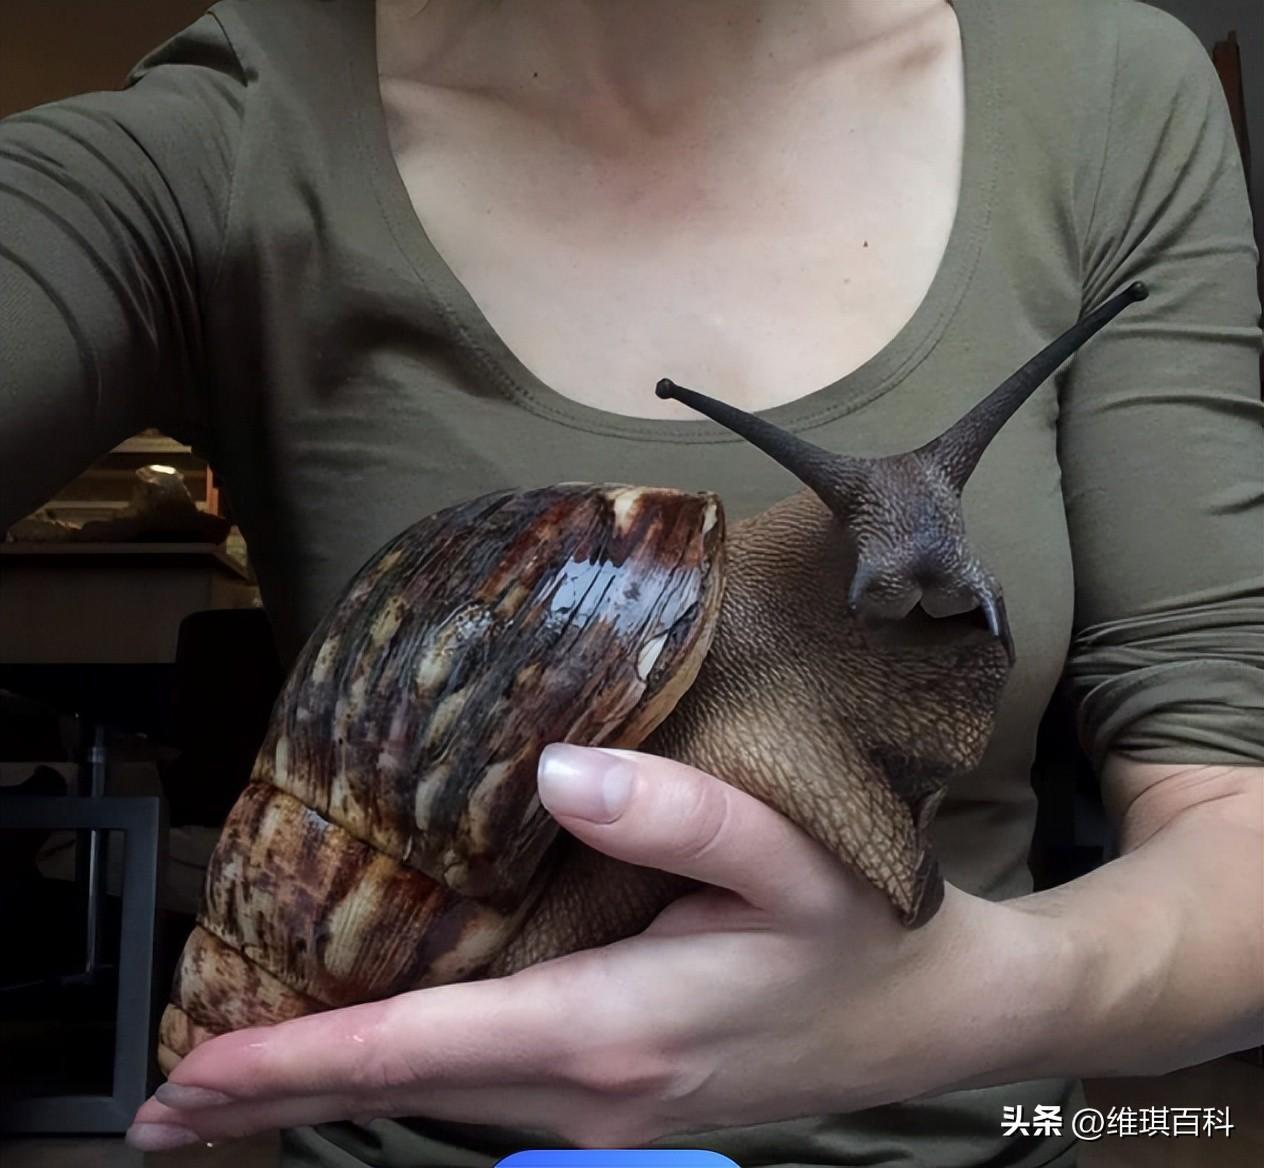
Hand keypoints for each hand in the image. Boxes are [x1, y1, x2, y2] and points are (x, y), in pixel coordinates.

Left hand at [127, 745, 1036, 1151]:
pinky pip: (481, 1098)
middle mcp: (588, 1097)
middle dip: (282, 1097)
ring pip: (437, 1105)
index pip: (415, 1053)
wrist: (921, 1021)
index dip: (292, 1064)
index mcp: (610, 1029)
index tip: (190, 1080)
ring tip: (238, 1080)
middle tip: (168, 1098)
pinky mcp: (616, 1109)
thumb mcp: (789, 855)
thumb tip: (556, 772)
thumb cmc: (858, 933)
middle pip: (403, 1095)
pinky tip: (373, 1055)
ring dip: (335, 1093)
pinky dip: (404, 1081)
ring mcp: (602, 1118)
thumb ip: (675, 811)